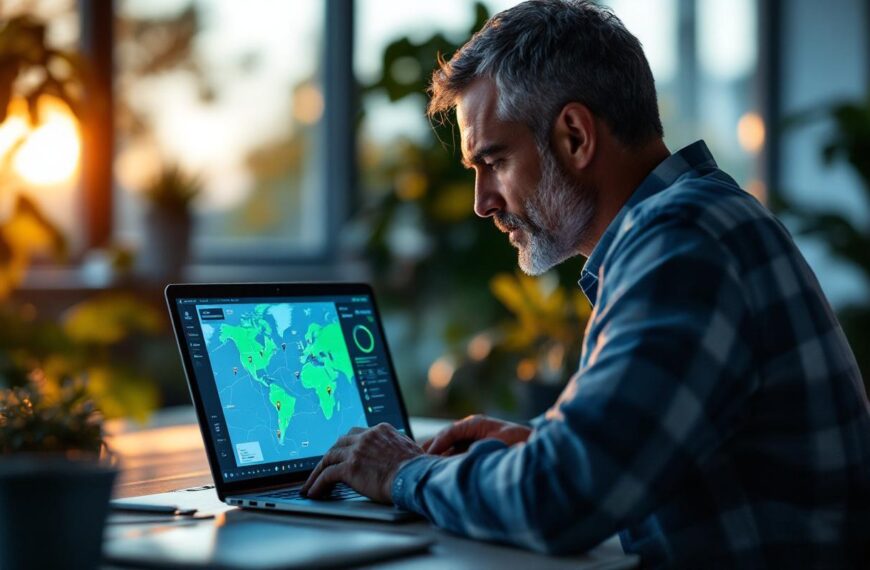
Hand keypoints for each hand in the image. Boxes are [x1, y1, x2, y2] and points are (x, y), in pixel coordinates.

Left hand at [300, 423, 422, 503]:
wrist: (416, 477)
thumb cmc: (418, 469)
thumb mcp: (409, 449)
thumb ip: (396, 448)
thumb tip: (395, 456)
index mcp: (380, 430)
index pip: (356, 434)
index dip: (346, 445)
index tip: (340, 453)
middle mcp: (366, 436)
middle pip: (339, 443)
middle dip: (329, 456)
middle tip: (321, 468)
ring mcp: (357, 451)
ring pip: (328, 458)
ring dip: (318, 472)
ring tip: (311, 484)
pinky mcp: (350, 467)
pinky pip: (327, 475)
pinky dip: (317, 484)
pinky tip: (313, 492)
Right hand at [422, 414, 531, 455]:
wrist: (532, 443)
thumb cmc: (519, 441)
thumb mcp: (500, 443)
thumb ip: (481, 449)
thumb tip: (463, 458)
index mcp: (475, 423)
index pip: (450, 431)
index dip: (438, 443)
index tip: (428, 455)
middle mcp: (471, 429)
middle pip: (445, 437)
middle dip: (431, 448)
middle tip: (415, 458)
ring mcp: (471, 437)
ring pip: (448, 445)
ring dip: (436, 455)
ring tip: (421, 464)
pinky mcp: (473, 447)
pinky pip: (455, 452)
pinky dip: (445, 459)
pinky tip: (437, 468)